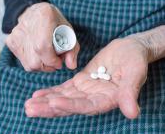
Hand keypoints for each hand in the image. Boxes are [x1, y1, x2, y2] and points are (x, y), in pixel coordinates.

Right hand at [6, 2, 79, 71]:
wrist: (36, 12)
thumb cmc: (56, 23)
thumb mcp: (69, 32)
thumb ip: (72, 49)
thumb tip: (71, 66)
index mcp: (44, 17)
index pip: (42, 48)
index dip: (52, 60)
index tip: (59, 62)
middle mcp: (26, 25)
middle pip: (35, 61)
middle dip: (49, 66)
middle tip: (55, 59)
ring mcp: (16, 34)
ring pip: (29, 64)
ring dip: (42, 65)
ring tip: (48, 56)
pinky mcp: (10, 41)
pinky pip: (24, 61)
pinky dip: (34, 62)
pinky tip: (39, 54)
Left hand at [25, 25, 164, 118]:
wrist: (130, 49)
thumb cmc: (136, 60)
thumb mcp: (135, 72)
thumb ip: (130, 92)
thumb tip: (132, 113)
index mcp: (109, 99)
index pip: (87, 106)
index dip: (71, 106)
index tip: (53, 102)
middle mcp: (96, 98)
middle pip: (71, 106)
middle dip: (50, 107)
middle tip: (30, 109)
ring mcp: (87, 90)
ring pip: (64, 98)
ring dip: (46, 101)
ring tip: (28, 105)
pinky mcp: (81, 81)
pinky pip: (65, 88)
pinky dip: (51, 91)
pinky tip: (37, 95)